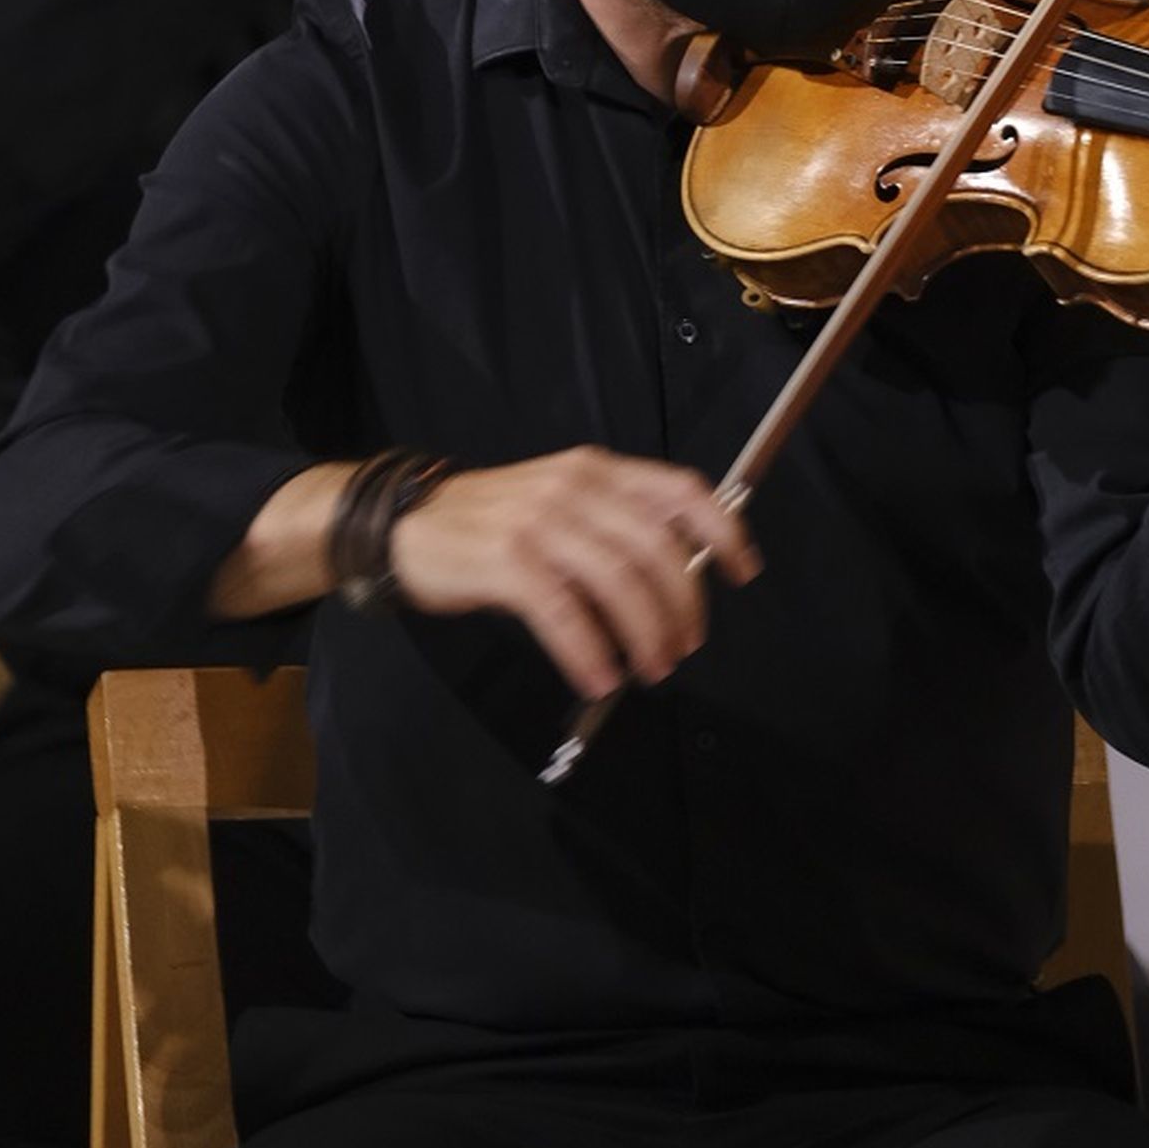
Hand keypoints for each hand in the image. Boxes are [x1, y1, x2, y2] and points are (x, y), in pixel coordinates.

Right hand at [388, 447, 760, 696]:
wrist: (406, 524)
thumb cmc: (491, 522)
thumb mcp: (560, 502)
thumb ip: (614, 525)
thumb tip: (677, 577)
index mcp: (596, 470)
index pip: (679, 490)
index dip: (722, 531)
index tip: (742, 573)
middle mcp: (573, 487)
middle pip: (656, 546)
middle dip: (682, 605)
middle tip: (684, 647)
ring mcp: (539, 522)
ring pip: (618, 580)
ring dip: (645, 634)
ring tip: (651, 669)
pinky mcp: (505, 561)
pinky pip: (564, 612)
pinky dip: (589, 651)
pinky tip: (599, 677)